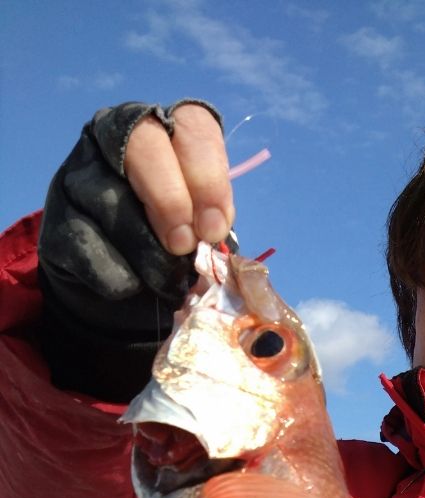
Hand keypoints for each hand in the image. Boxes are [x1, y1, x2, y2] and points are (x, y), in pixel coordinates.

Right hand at [39, 101, 232, 339]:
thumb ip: (208, 221)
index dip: (208, 175)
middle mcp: (116, 137)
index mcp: (167, 132)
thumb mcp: (199, 228)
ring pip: (114, 202)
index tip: (215, 227)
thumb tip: (213, 233)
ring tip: (166, 280)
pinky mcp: (56, 217)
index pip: (192, 125)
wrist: (122, 292)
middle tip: (185, 246)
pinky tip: (132, 286)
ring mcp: (79, 172)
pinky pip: (89, 244)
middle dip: (171, 200)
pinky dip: (119, 275)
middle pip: (144, 145)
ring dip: (148, 253)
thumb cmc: (171, 247)